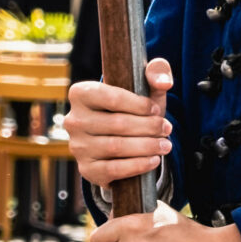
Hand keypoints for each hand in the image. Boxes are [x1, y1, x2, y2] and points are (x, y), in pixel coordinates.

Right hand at [62, 59, 172, 183]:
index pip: (112, 98)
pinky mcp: (86, 169)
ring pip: (117, 147)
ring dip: (147, 146)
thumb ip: (157, 72)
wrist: (121, 142)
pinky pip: (114, 169)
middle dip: (148, 127)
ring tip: (165, 145)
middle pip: (117, 124)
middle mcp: (73, 120)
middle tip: (167, 129)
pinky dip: (138, 165)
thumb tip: (164, 82)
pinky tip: (154, 160)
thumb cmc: (134, 109)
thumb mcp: (146, 87)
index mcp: (81, 93)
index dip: (140, 105)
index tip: (156, 109)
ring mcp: (78, 147)